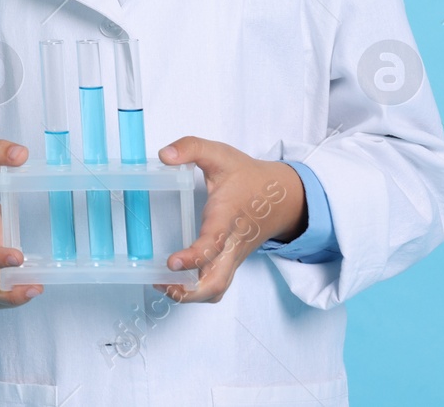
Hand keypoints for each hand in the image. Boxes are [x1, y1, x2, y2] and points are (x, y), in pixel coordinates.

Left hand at [152, 135, 304, 303]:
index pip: (213, 244)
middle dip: (189, 292)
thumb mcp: (219, 154)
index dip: (194, 257)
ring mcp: (233, 257)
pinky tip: (173, 280)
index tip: (172, 262)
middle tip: (161, 282)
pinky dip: (196, 290)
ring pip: (216, 289)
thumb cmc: (248, 178)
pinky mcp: (231, 262)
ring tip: (162, 284)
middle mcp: (232, 244)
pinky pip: (216, 285)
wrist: (282, 197)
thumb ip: (191, 148)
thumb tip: (164, 155)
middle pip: (216, 283)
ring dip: (190, 295)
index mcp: (227, 218)